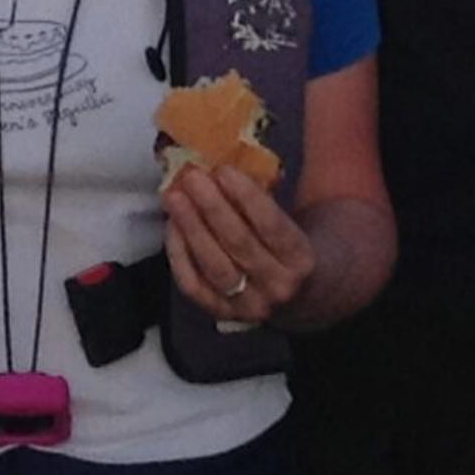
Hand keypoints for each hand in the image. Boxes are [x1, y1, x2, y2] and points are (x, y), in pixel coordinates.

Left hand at [162, 161, 319, 326]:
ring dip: (191, 228)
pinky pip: (194, 285)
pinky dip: (179, 254)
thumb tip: (229, 160)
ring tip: (174, 197)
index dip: (246, 197)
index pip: (272, 226)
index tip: (223, 170)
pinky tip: (172, 225)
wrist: (302, 297)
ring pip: (214, 266)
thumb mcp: (299, 221)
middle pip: (239, 245)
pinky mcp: (222, 314)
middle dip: (212, 208)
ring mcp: (248, 305)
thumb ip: (269, 195)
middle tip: (191, 177)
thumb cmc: (294, 246)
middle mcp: (278, 287)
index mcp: (302, 260)